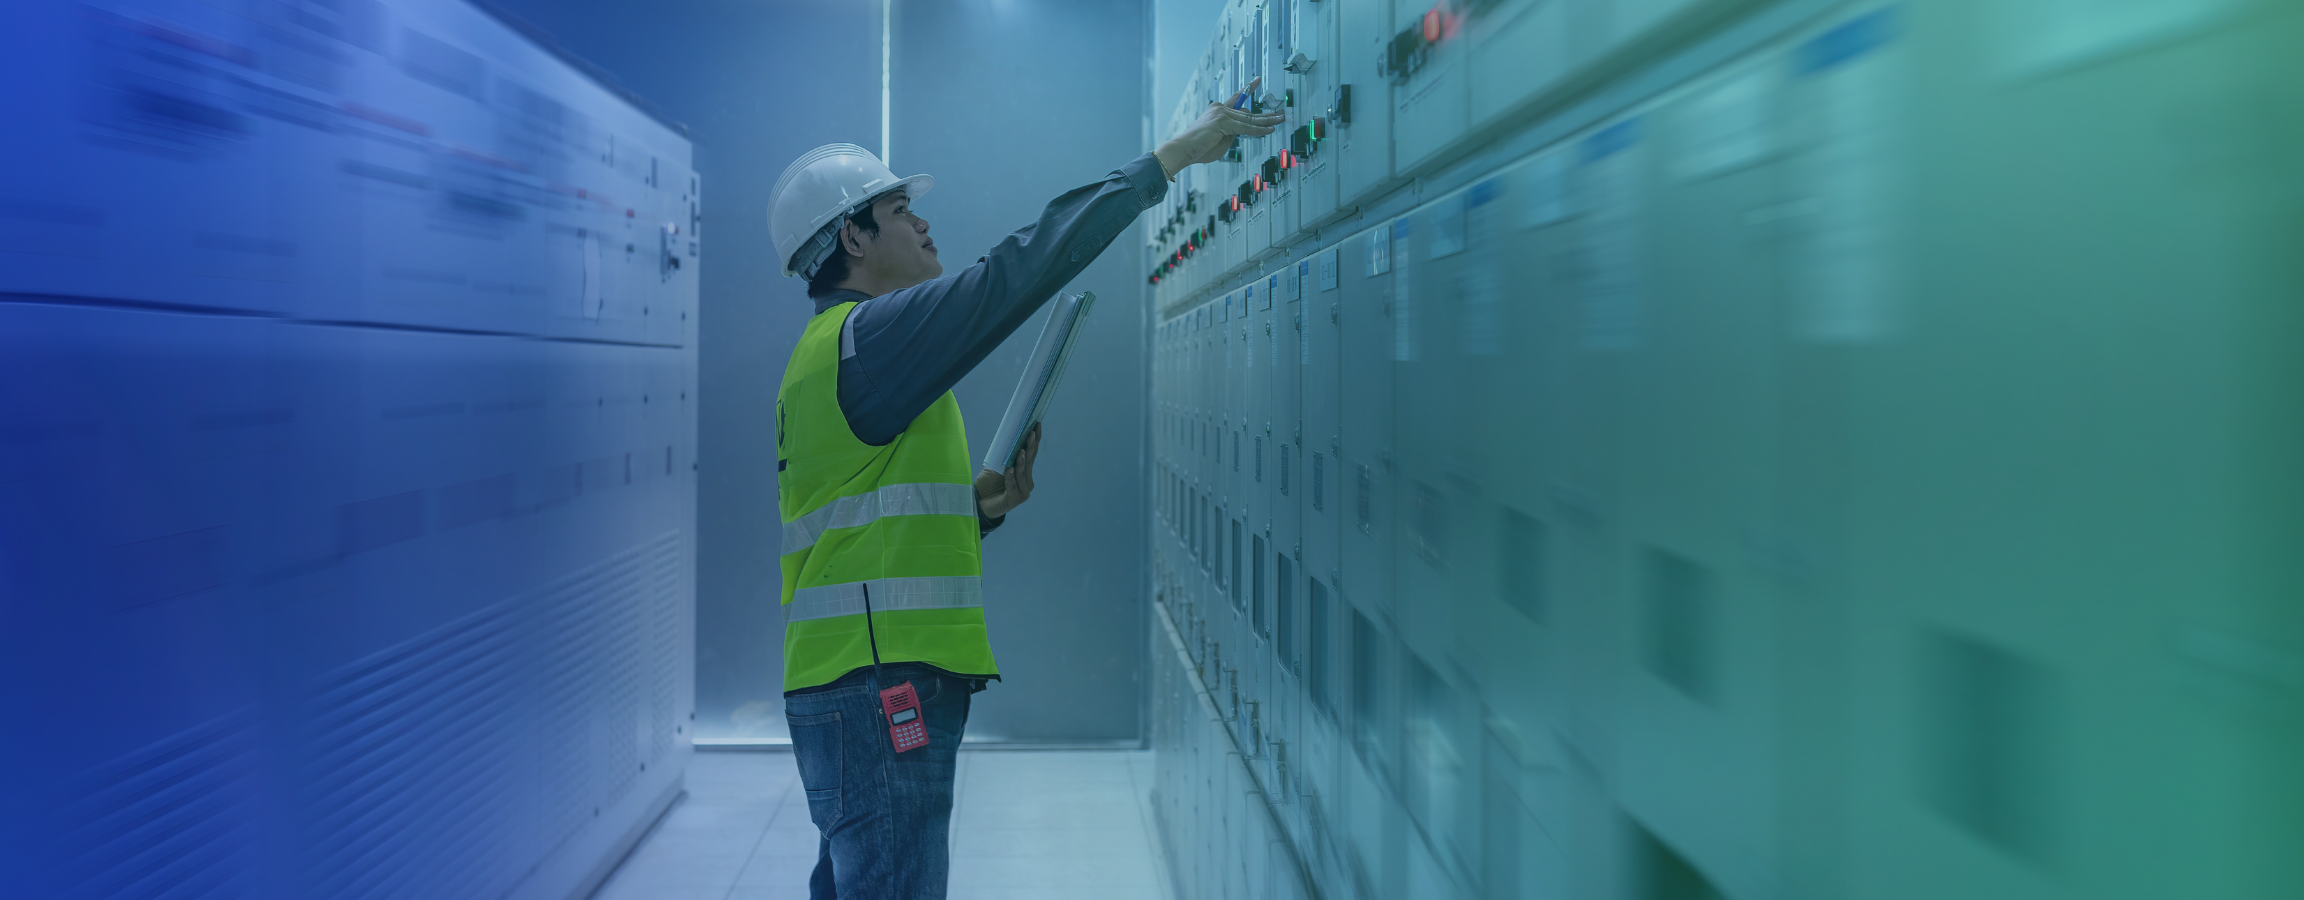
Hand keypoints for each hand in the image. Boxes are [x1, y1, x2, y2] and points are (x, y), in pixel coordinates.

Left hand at [975, 423, 1040, 518]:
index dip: (1035, 440)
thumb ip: (1004, 458)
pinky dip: (1010, 477)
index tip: (1037, 425)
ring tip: (1021, 451)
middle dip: (1031, 446)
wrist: (979, 503)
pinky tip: (1009, 470)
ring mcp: (1022, 492)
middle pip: (1030, 462)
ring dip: (1022, 462)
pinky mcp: (1014, 500)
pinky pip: (1013, 485)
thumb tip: (1010, 441)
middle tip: (1031, 433)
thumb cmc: (988, 484)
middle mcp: (1026, 482)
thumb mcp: (995, 467)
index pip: (1031, 454)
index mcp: (1024, 473)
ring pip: (1023, 474)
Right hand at [1154, 76, 1287, 178]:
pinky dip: (1258, 130)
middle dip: (1266, 114)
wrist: (1183, 150)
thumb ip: (1233, 131)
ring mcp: (1222, 114)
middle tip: (1280, 113)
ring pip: (1249, 119)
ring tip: (1280, 120)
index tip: (1257, 81)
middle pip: (1247, 112)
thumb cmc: (1199, 148)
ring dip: (1267, 121)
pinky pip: (1245, 127)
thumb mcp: (1221, 139)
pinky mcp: (1223, 122)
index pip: (1236, 98)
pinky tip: (1269, 130)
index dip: (1248, 89)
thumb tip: (1245, 127)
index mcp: (1217, 110)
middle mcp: (1220, 108)